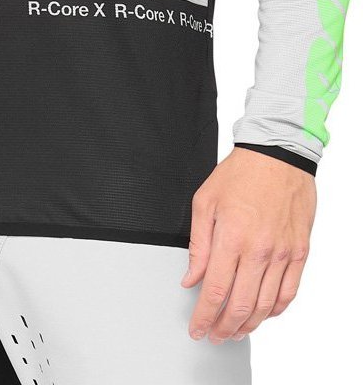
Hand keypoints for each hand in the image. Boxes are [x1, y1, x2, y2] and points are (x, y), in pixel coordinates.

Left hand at [182, 146, 315, 343]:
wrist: (278, 155)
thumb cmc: (241, 173)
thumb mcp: (204, 201)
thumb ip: (197, 244)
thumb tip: (191, 277)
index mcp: (231, 237)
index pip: (215, 291)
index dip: (204, 317)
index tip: (197, 328)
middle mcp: (259, 249)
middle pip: (240, 306)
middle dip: (223, 328)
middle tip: (213, 334)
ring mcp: (282, 253)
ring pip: (265, 306)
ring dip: (248, 325)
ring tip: (235, 331)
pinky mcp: (299, 252)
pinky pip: (288, 293)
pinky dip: (275, 310)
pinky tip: (263, 313)